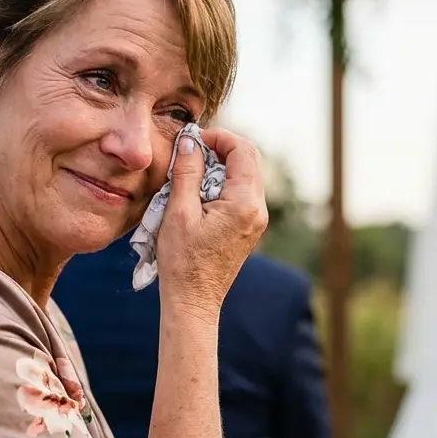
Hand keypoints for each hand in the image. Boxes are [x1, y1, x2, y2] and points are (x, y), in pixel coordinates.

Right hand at [155, 128, 268, 319]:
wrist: (193, 300)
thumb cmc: (182, 261)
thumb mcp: (178, 212)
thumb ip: (187, 172)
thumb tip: (192, 140)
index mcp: (244, 203)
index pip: (243, 151)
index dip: (219, 137)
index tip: (194, 139)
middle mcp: (258, 210)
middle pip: (249, 160)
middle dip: (221, 149)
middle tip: (192, 150)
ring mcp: (257, 220)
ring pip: (246, 176)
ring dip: (221, 166)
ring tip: (192, 171)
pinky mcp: (249, 227)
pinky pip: (242, 193)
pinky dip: (223, 183)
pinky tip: (199, 191)